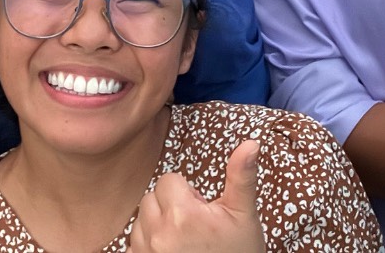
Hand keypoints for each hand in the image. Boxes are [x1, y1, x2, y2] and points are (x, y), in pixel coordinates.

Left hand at [128, 140, 263, 252]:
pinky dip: (148, 244)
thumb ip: (242, 177)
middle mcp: (158, 234)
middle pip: (152, 198)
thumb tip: (251, 143)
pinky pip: (134, 244)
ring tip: (183, 240)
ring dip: (157, 224)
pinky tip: (172, 251)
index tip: (202, 209)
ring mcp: (147, 252)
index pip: (168, 180)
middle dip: (171, 206)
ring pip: (141, 219)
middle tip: (195, 225)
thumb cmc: (239, 252)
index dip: (187, 192)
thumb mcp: (244, 215)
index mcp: (182, 215)